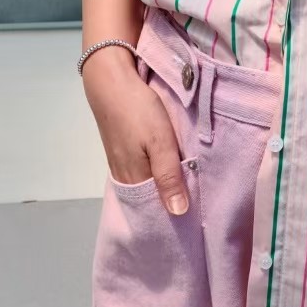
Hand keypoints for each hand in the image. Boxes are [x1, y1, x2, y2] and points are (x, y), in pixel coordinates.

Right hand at [82, 46, 189, 214]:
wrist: (110, 82)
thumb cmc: (138, 111)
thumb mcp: (160, 142)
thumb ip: (169, 176)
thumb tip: (178, 213)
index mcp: (134, 178)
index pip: (155, 210)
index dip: (173, 217)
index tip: (194, 224)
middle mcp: (125, 177)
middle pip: (149, 201)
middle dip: (169, 207)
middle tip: (195, 212)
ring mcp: (121, 164)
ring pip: (145, 187)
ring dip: (162, 192)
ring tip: (187, 196)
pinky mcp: (121, 151)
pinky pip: (140, 174)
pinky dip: (154, 179)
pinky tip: (168, 176)